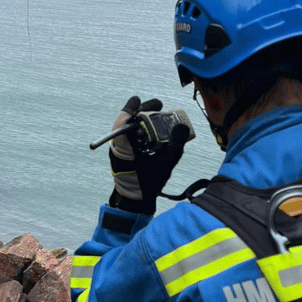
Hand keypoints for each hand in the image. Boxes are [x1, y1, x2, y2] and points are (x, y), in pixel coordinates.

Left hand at [109, 96, 189, 214]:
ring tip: (158, 114)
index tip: (138, 100)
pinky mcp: (123, 153)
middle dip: (142, 110)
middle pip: (127, 121)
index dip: (129, 108)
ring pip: (128, 128)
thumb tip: (182, 126)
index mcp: (124, 147)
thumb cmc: (148, 184)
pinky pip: (130, 136)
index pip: (122, 123)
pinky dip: (141, 129)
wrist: (134, 201)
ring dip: (142, 119)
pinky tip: (154, 129)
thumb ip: (175, 146)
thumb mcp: (165, 165)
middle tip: (159, 105)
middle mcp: (119, 146)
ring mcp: (119, 149)